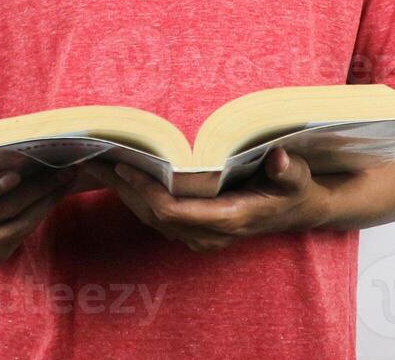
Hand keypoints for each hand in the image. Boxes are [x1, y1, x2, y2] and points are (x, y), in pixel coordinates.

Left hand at [84, 148, 333, 251]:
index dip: (146, 192)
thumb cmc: (296, 190)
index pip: (175, 212)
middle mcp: (210, 233)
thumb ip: (290, 172)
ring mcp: (202, 234)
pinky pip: (159, 217)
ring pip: (153, 219)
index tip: (124, 167)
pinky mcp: (197, 228)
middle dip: (124, 190)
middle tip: (94, 160)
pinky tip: (120, 177)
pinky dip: (137, 198)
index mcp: (229, 219)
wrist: (300, 211)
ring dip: (125, 195)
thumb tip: (279, 159)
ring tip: (98, 165)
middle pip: (155, 216)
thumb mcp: (299, 179)